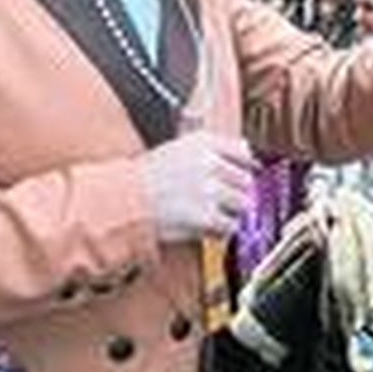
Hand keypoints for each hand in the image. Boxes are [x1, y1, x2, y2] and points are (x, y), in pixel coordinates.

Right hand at [140, 132, 257, 243]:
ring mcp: (210, 190)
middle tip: (223, 200)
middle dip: (238, 192)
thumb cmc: (146, 177)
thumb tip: (246, 153)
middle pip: (246, 180)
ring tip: (213, 214)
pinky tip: (209, 227)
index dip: (246, 166)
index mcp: (204, 142)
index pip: (243, 152)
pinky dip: (223, 229)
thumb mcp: (178, 148)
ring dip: (232, 212)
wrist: (125, 199)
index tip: (244, 175)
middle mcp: (210, 162)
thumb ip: (211, 150)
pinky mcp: (206, 215)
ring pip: (242, 204)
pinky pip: (231, 225)